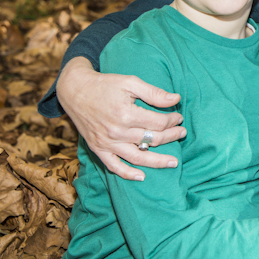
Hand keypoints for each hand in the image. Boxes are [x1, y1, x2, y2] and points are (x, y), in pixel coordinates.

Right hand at [57, 57, 185, 180]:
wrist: (75, 91)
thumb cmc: (105, 84)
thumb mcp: (130, 82)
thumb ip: (154, 92)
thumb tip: (176, 99)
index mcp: (126, 114)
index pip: (157, 123)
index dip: (172, 120)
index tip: (179, 117)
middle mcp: (116, 131)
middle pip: (151, 139)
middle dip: (171, 137)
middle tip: (182, 133)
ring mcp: (106, 142)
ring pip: (137, 157)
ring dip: (157, 161)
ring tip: (173, 163)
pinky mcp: (97, 148)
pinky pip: (113, 166)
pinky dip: (127, 173)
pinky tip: (141, 177)